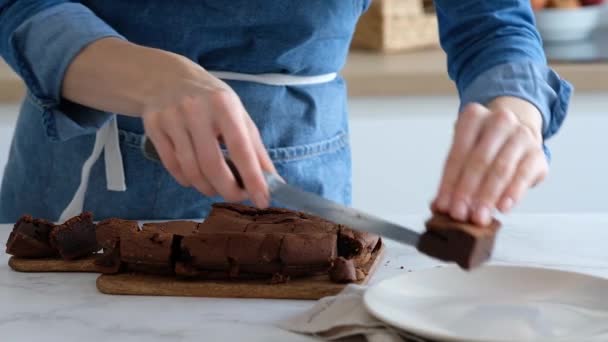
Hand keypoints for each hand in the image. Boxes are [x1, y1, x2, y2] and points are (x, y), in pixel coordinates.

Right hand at [62, 38, 274, 206]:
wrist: (166, 77)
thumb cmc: (211, 100)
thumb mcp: (238, 114)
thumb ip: (255, 148)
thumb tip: (273, 181)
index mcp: (224, 105)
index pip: (241, 150)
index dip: (253, 179)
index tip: (263, 200)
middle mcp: (196, 110)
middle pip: (212, 166)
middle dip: (229, 190)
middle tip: (238, 197)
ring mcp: (171, 118)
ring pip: (191, 171)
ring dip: (207, 188)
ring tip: (216, 188)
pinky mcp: (153, 127)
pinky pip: (173, 167)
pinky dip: (187, 180)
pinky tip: (195, 178)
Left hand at [431, 97, 548, 225]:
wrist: (518, 133)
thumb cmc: (485, 145)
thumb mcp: (465, 152)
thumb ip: (452, 178)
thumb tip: (439, 206)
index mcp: (473, 117)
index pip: (457, 154)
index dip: (449, 183)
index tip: (444, 205)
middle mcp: (499, 121)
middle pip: (479, 161)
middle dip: (467, 191)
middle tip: (460, 214)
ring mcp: (521, 135)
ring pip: (501, 169)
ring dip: (487, 197)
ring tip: (479, 216)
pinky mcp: (537, 153)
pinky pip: (523, 175)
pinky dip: (512, 193)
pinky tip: (502, 207)